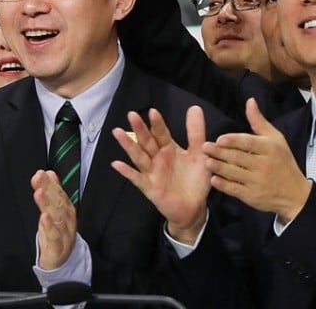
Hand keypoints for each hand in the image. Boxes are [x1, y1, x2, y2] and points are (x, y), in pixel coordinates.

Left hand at [31, 169, 77, 269]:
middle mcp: (68, 221)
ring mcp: (64, 235)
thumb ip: (53, 192)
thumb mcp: (53, 212)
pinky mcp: (58, 248)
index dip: (51, 183)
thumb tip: (49, 173)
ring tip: (39, 193)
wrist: (62, 262)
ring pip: (57, 218)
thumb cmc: (57, 234)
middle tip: (38, 178)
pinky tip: (44, 217)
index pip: (59, 194)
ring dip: (48, 204)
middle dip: (48, 190)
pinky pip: (55, 237)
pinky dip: (50, 227)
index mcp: (67, 211)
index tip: (42, 173)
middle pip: (58, 203)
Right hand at [112, 106, 209, 243]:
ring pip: (139, 157)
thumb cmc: (195, 180)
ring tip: (117, 132)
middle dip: (140, 129)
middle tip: (131, 114)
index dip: (157, 123)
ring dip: (128, 145)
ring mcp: (152, 172)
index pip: (161, 133)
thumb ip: (196, 132)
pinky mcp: (150, 188)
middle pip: (147, 141)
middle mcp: (157, 158)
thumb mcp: (199, 154)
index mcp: (168, 148)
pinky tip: (117, 164)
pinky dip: (127, 172)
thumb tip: (195, 107)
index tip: (152, 111)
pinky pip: (137, 179)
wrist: (194, 207)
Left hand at [203, 99, 311, 222]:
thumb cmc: (283, 162)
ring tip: (206, 161)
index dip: (233, 141)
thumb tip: (249, 101)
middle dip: (220, 153)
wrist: (295, 194)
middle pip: (239, 158)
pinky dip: (224, 185)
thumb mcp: (276, 139)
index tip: (219, 139)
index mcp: (269, 149)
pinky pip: (235, 189)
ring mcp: (258, 182)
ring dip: (219, 167)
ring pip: (235, 173)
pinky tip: (213, 179)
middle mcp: (264, 165)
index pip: (249, 143)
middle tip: (205, 147)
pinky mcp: (253, 196)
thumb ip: (259, 121)